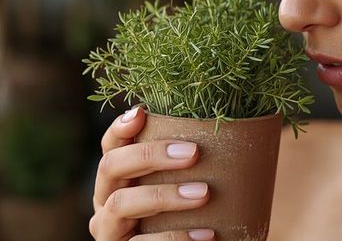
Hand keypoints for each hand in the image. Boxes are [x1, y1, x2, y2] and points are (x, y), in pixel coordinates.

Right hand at [89, 106, 214, 240]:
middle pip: (111, 167)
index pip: (110, 146)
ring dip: (164, 195)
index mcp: (117, 179)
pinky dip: (175, 238)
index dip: (120, 128)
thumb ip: (188, 164)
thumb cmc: (190, 215)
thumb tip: (235, 128)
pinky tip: (206, 234)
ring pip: (122, 204)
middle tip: (193, 153)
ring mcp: (110, 231)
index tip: (142, 112)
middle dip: (150, 155)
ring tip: (204, 192)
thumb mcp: (183, 185)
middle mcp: (105, 202)